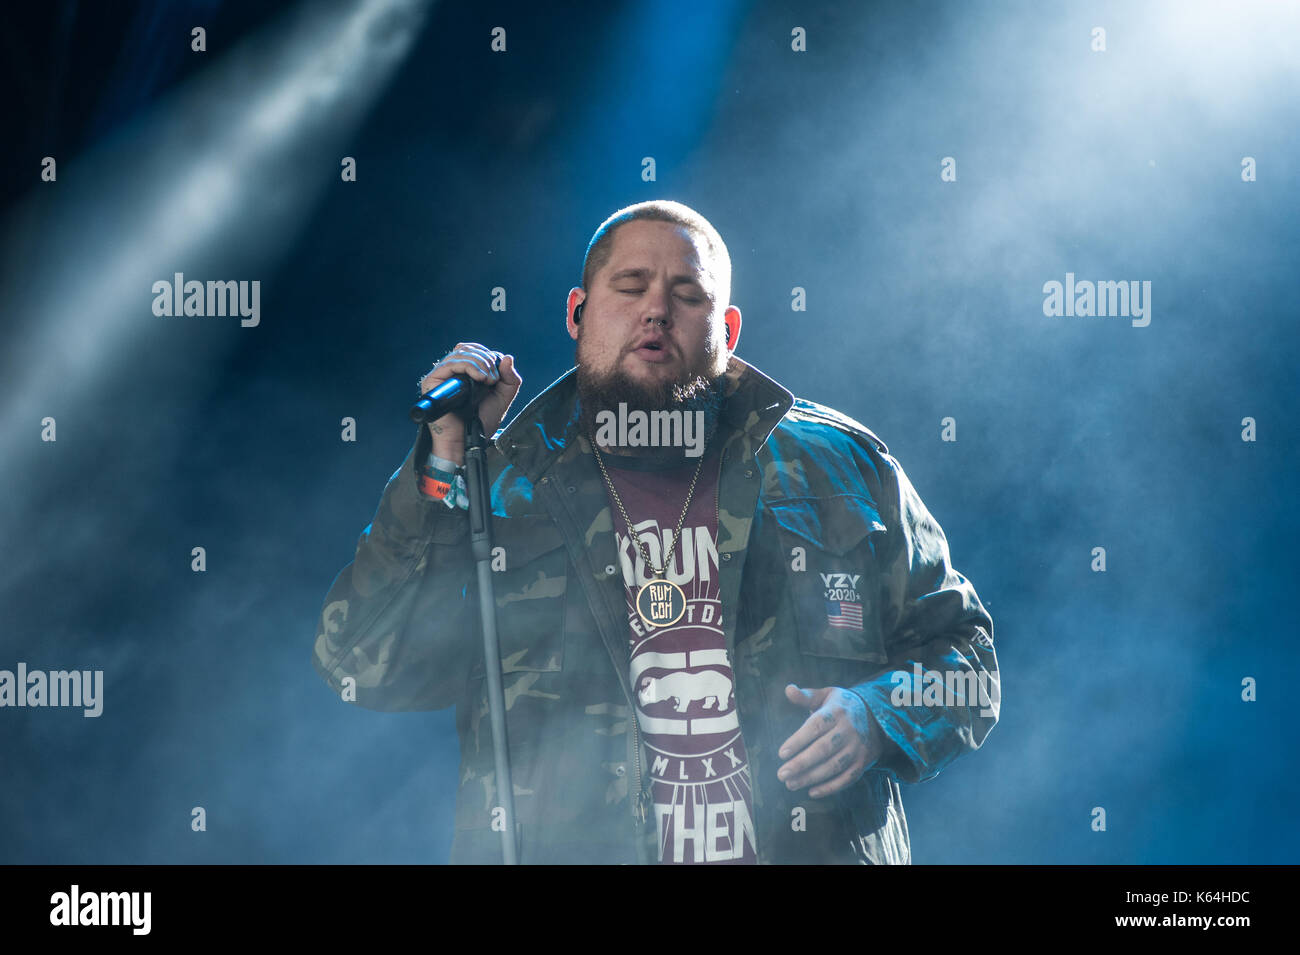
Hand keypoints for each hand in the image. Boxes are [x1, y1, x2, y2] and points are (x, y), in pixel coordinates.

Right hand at [419, 343, 521, 463]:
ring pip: (461, 352)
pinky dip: (469, 366)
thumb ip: (510, 380)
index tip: (499, 375)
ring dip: (480, 363)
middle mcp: (452, 372)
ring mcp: (442, 375)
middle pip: (468, 348)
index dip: (490, 357)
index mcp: (466, 373)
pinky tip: (480, 378)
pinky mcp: (432, 381)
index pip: (476, 351)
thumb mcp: (502, 398)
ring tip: (489, 380)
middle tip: (495, 379)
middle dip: (486, 360)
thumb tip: (507, 358)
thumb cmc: (481, 422)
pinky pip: (450, 363)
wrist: (467, 440)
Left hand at [776, 684, 881, 798]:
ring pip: (834, 766)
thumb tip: (788, 689)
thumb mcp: (826, 695)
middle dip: (801, 764)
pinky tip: (812, 792)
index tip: (781, 753)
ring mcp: (857, 748)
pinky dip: (830, 787)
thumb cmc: (841, 707)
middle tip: (781, 774)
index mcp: (836, 711)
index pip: (816, 727)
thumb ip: (806, 696)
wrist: (877, 717)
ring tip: (790, 784)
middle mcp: (848, 730)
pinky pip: (847, 778)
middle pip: (823, 749)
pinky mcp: (863, 762)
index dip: (798, 741)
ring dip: (811, 778)